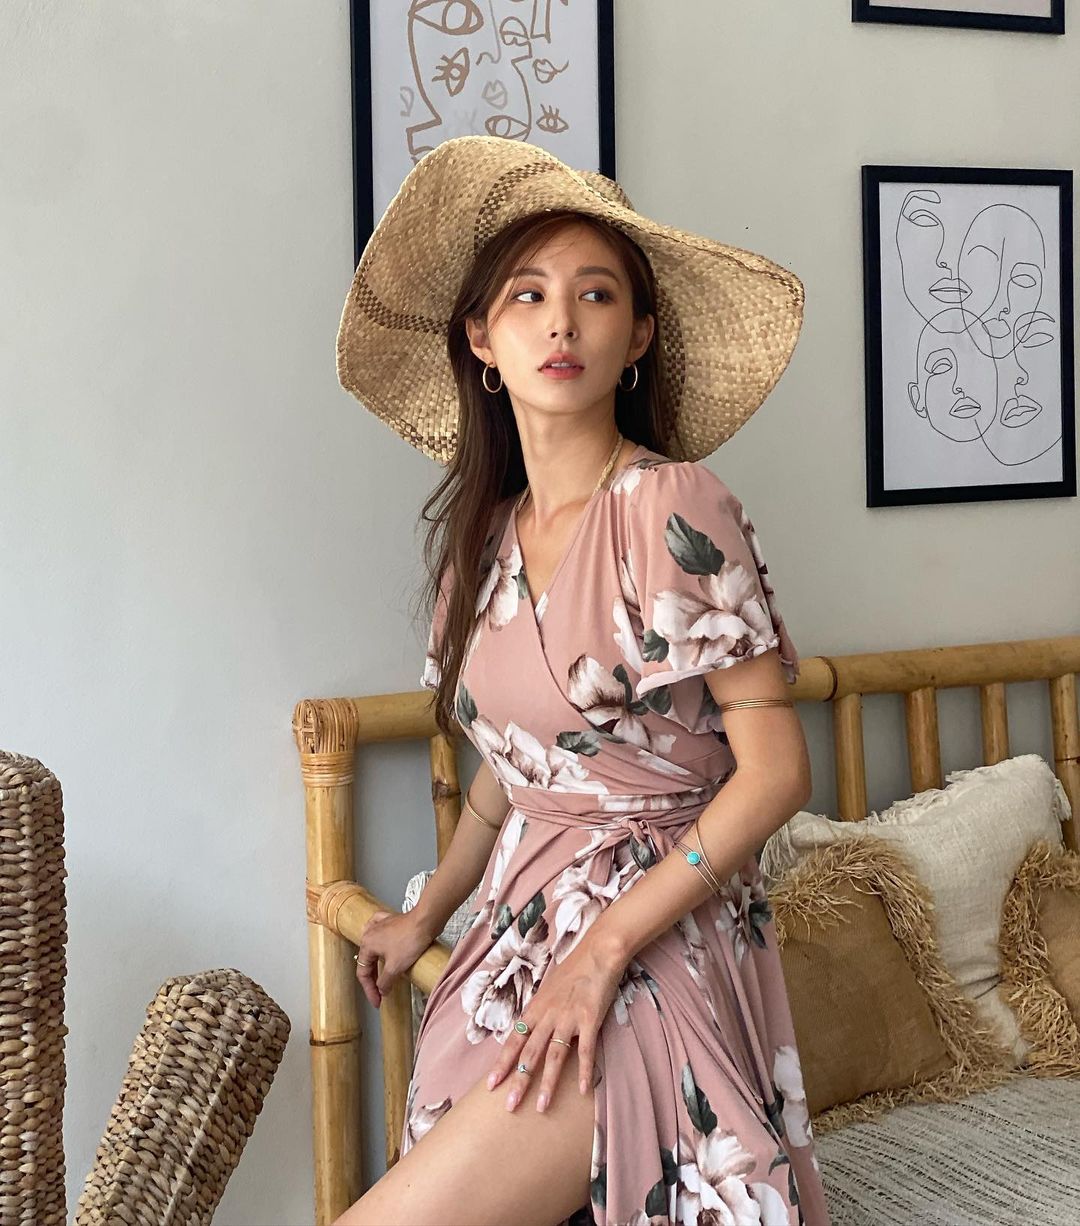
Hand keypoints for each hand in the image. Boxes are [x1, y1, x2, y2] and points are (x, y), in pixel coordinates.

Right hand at [354, 908, 439, 1008]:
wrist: (426, 921)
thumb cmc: (410, 940)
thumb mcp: (395, 968)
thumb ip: (385, 982)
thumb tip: (381, 990)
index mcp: (367, 944)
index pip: (363, 973)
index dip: (370, 990)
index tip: (377, 1001)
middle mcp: (370, 933)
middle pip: (368, 961)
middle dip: (374, 979)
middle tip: (380, 993)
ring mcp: (380, 925)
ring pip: (374, 948)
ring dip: (377, 963)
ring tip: (381, 975)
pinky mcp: (392, 921)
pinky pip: (381, 932)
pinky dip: (380, 940)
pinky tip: (381, 943)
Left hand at [485, 937, 625, 1112]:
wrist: (597, 952)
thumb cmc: (573, 970)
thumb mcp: (548, 989)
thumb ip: (540, 1011)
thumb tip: (529, 1029)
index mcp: (535, 1008)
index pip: (513, 1040)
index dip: (502, 1064)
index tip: (490, 1085)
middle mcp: (548, 1015)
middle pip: (529, 1052)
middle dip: (519, 1081)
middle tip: (510, 1106)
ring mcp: (568, 1018)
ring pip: (554, 1056)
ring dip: (547, 1083)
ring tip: (542, 1107)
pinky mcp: (590, 1019)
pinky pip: (586, 1050)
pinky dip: (584, 1071)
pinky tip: (583, 1090)